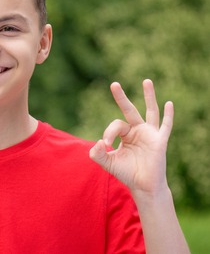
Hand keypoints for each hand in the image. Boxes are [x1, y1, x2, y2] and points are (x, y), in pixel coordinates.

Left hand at [89, 79, 173, 195]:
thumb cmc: (126, 173)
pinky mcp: (160, 141)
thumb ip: (97, 154)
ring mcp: (150, 134)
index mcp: (125, 134)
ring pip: (150, 111)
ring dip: (149, 96)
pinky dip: (168, 115)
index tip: (105, 144)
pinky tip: (169, 104)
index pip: (116, 125)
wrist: (143, 186)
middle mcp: (138, 130)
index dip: (109, 132)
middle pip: (129, 110)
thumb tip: (98, 142)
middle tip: (113, 84)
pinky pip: (165, 126)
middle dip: (121, 98)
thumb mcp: (107, 162)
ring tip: (146, 81)